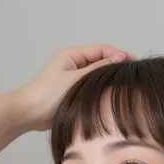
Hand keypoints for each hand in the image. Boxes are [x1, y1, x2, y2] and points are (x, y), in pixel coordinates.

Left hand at [18, 44, 135, 130]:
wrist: (29, 114)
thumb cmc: (48, 95)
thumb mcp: (76, 79)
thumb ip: (98, 69)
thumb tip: (118, 58)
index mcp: (73, 55)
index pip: (102, 50)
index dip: (120, 55)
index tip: (135, 63)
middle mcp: (74, 65)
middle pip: (101, 62)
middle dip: (116, 67)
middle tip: (133, 77)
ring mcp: (73, 80)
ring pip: (97, 77)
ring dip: (109, 81)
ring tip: (126, 88)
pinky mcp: (73, 94)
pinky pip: (91, 90)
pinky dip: (101, 92)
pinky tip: (111, 99)